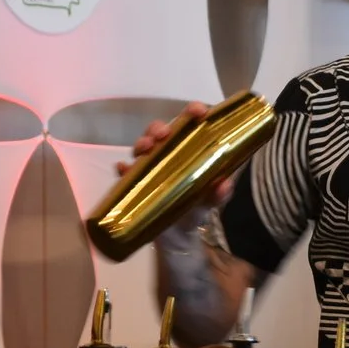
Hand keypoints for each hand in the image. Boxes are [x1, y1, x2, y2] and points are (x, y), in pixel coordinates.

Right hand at [118, 101, 234, 227]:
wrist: (178, 236)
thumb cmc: (197, 207)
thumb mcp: (212, 201)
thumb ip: (220, 194)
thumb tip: (223, 185)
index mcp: (190, 149)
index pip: (191, 124)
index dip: (193, 112)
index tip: (198, 111)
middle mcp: (168, 153)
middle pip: (161, 131)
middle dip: (159, 128)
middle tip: (163, 134)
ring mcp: (150, 167)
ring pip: (142, 147)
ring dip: (142, 143)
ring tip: (145, 149)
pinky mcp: (136, 184)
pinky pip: (126, 174)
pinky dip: (124, 169)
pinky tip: (124, 169)